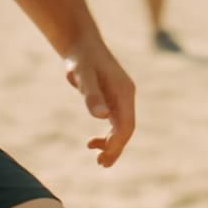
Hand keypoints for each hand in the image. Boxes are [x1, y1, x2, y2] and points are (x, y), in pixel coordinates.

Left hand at [64, 36, 135, 166]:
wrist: (81, 43)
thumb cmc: (82, 58)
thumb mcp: (83, 75)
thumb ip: (92, 95)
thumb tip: (102, 117)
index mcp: (124, 91)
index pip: (126, 124)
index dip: (117, 144)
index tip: (102, 158)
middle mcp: (126, 95)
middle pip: (126, 128)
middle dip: (116, 148)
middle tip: (101, 164)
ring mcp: (120, 96)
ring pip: (121, 126)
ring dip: (112, 143)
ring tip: (98, 158)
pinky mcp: (112, 97)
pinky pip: (115, 121)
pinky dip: (107, 134)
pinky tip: (92, 141)